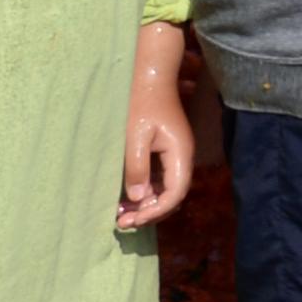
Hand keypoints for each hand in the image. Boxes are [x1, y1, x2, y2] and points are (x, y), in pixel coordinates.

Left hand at [117, 32, 192, 229]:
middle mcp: (182, 158)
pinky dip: (145, 193)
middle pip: (173, 196)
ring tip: (120, 214)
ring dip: (146, 205)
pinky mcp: (165, 153)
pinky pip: (159, 180)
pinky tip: (126, 198)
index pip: (175, 193)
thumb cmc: (141, 105)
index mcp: (180, 154)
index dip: (156, 211)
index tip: (131, 220)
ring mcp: (174, 156)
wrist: (149, 79)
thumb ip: (137, 169)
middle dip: (150, 212)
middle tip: (121, 222)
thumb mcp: (135, 138)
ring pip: (165, 190)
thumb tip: (139, 199)